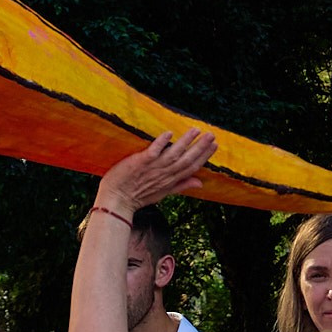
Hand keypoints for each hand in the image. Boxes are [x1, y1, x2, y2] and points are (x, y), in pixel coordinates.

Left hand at [95, 131, 217, 213]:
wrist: (116, 201)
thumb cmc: (138, 196)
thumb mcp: (163, 193)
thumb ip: (181, 185)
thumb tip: (200, 183)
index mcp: (171, 180)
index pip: (192, 167)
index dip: (204, 156)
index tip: (214, 145)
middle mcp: (165, 174)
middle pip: (187, 160)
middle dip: (201, 147)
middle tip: (212, 135)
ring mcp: (153, 168)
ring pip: (174, 154)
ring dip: (186, 141)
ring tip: (196, 130)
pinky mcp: (141, 162)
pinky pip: (153, 151)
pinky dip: (161, 143)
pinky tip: (169, 133)